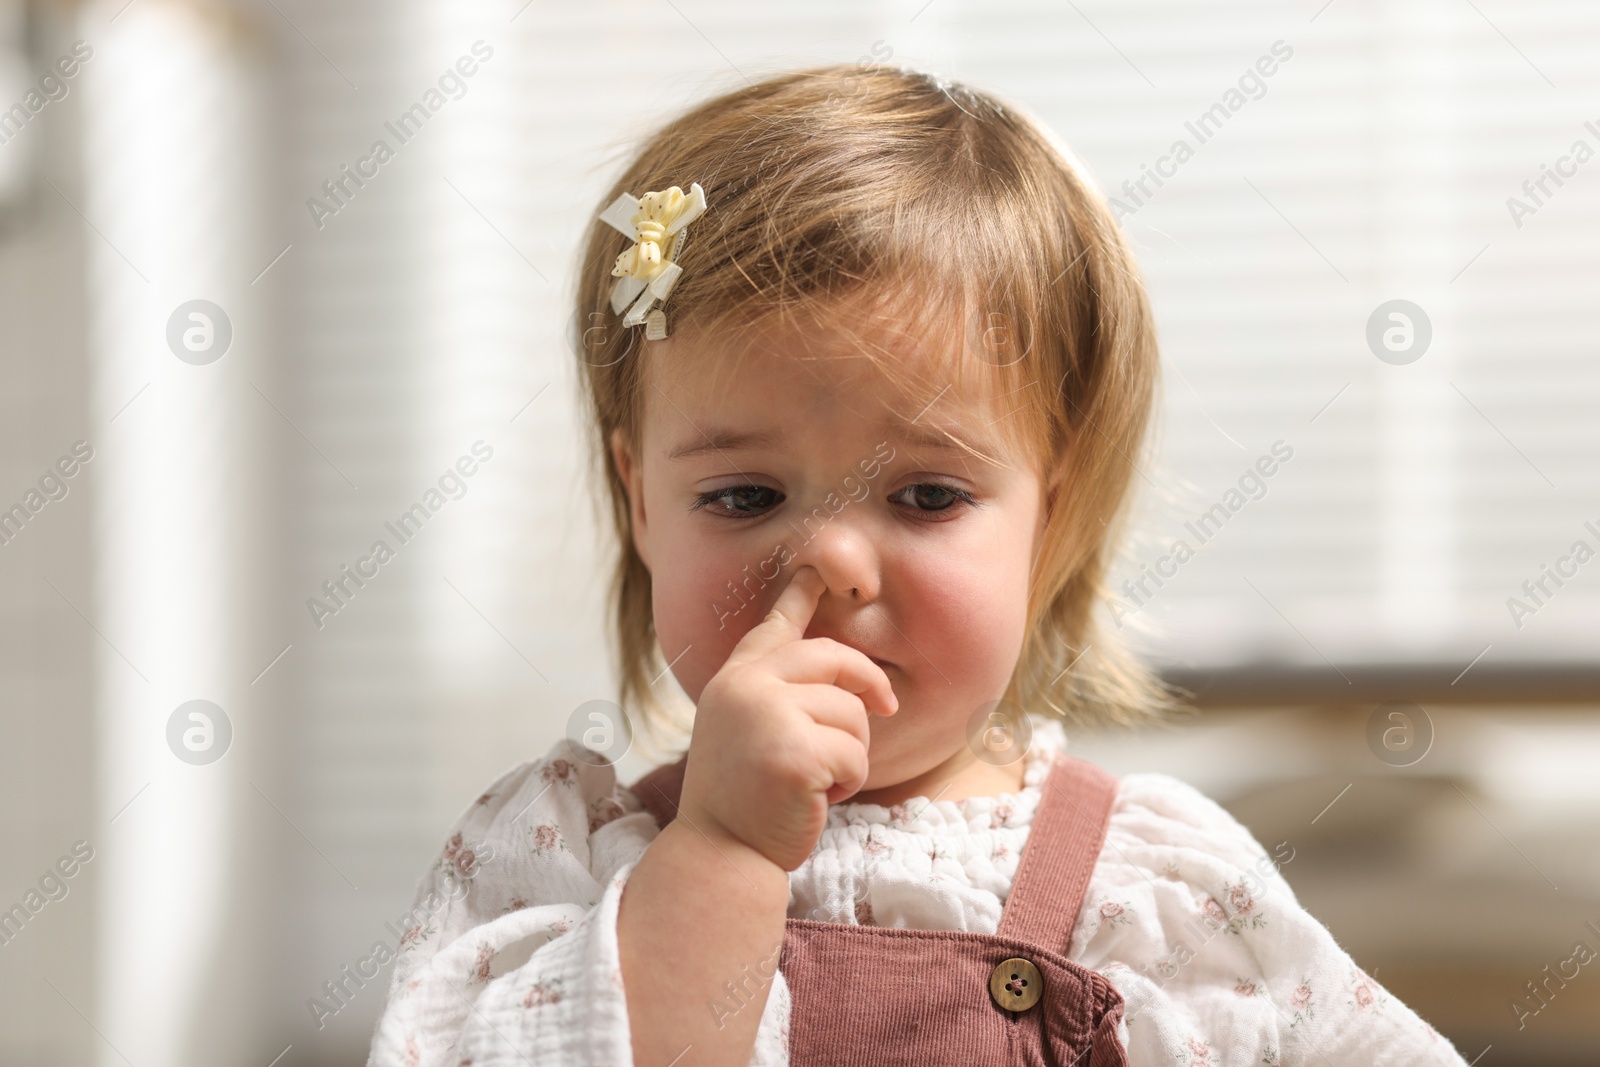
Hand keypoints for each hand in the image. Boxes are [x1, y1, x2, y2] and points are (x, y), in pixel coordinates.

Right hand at [677, 565, 897, 871]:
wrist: (722, 853)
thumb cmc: (745, 798)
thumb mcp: (748, 731)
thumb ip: (776, 694)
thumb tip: (841, 675)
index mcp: (734, 678)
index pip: (775, 626)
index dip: (800, 593)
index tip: (817, 566)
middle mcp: (746, 686)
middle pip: (835, 658)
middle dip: (868, 685)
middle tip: (889, 707)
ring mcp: (767, 716)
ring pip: (853, 712)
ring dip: (852, 752)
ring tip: (818, 779)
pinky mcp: (794, 753)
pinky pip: (855, 753)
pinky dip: (849, 781)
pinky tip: (818, 798)